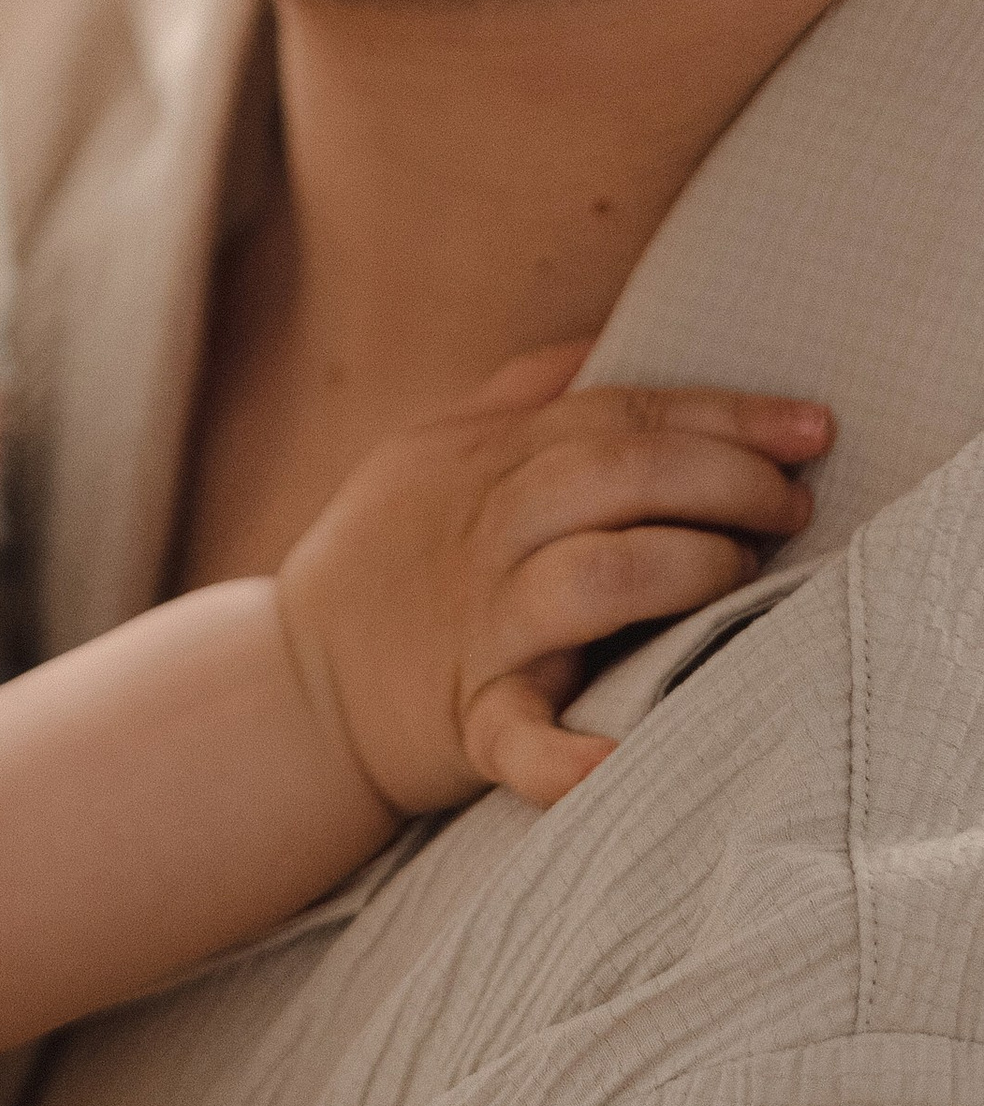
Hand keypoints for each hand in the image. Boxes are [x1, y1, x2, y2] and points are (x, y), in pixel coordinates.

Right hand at [274, 345, 832, 815]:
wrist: (295, 685)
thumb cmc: (387, 561)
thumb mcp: (429, 453)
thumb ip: (516, 396)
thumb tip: (599, 343)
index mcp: (486, 462)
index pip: (618, 413)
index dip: (725, 415)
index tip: (811, 428)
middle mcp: (487, 532)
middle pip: (616, 474)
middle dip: (725, 478)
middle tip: (794, 502)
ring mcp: (479, 626)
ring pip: (593, 578)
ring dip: (686, 568)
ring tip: (743, 574)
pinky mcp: (464, 719)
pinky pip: (520, 738)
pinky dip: (570, 758)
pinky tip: (620, 762)